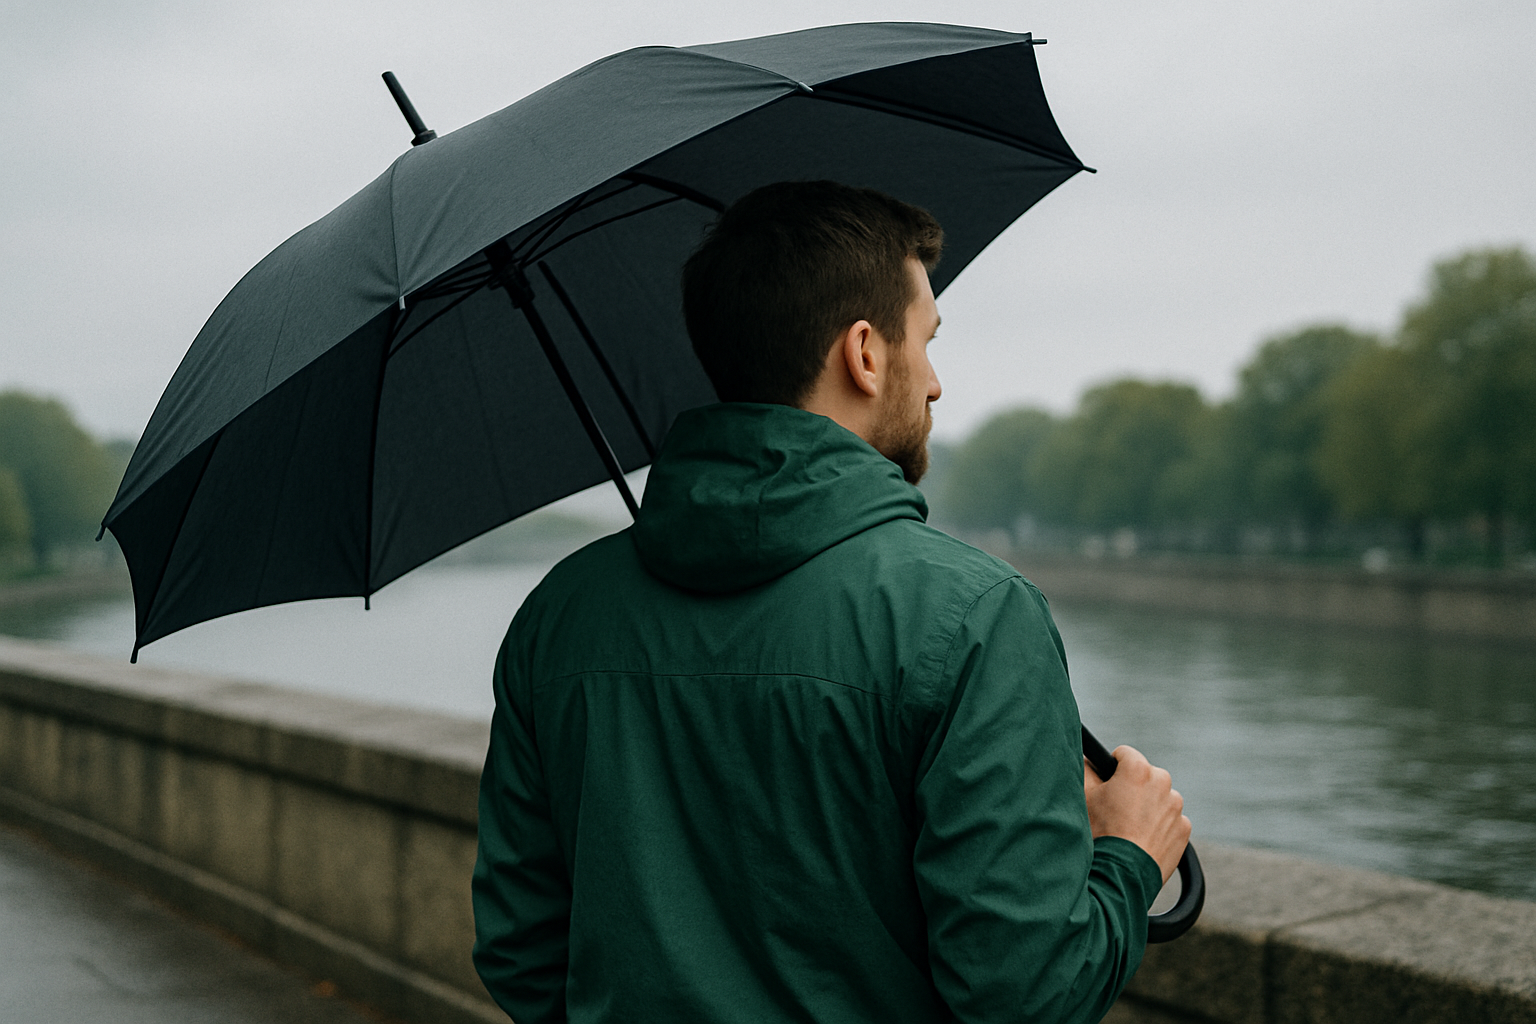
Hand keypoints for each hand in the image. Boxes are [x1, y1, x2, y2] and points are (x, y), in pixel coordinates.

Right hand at [1083, 745, 1191, 883]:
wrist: (1122, 873)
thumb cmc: (1101, 833)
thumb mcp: (1085, 796)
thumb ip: (1085, 769)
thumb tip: (1088, 759)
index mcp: (1138, 770)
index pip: (1125, 754)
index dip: (1112, 767)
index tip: (1107, 783)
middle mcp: (1163, 783)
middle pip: (1145, 776)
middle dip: (1133, 787)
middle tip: (1117, 809)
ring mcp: (1176, 807)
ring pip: (1159, 798)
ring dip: (1148, 806)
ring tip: (1129, 827)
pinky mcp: (1184, 828)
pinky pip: (1171, 820)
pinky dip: (1159, 826)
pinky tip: (1142, 839)